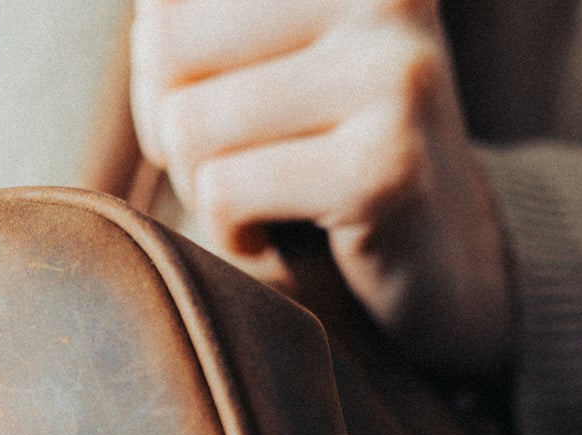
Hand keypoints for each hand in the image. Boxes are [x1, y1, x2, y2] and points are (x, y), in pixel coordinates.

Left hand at [129, 0, 511, 378]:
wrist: (438, 262)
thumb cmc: (319, 158)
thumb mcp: (261, 63)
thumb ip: (194, 22)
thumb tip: (144, 13)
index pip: (166, 5)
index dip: (159, 75)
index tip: (219, 106)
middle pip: (168, 51)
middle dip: (176, 132)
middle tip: (239, 165)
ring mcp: (394, 72)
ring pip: (189, 126)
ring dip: (204, 191)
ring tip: (266, 201)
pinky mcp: (385, 165)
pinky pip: (225, 194)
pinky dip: (231, 239)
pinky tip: (279, 238)